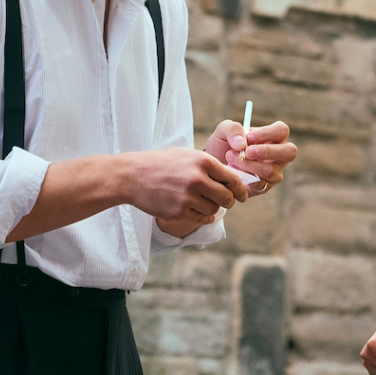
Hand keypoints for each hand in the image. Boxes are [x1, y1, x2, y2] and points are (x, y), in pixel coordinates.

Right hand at [129, 147, 247, 224]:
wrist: (132, 176)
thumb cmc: (161, 163)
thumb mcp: (186, 156)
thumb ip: (209, 166)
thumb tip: (232, 180)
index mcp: (202, 161)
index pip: (232, 179)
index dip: (241, 189)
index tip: (243, 195)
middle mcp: (197, 179)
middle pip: (227, 198)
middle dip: (229, 201)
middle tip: (227, 201)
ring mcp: (187, 197)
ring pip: (215, 209)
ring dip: (213, 208)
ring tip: (203, 201)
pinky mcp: (178, 211)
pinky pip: (202, 218)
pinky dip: (204, 216)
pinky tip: (198, 210)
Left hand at [204, 119, 296, 197]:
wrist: (213, 165)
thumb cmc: (223, 144)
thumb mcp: (223, 131)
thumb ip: (232, 129)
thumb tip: (242, 143)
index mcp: (273, 136)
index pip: (281, 131)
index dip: (267, 133)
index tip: (248, 138)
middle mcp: (278, 155)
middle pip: (290, 152)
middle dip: (267, 152)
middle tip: (247, 152)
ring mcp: (274, 172)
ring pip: (271, 171)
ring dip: (248, 166)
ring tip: (231, 160)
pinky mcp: (264, 187)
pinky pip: (260, 185)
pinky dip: (245, 178)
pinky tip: (234, 173)